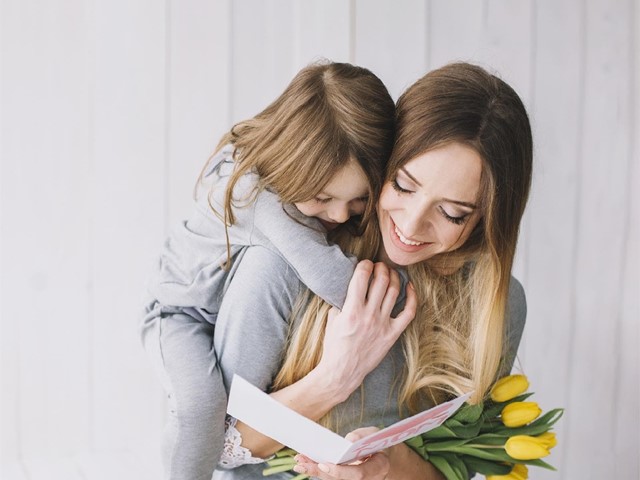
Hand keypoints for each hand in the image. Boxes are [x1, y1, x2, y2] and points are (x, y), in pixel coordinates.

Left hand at [294, 427, 388, 479]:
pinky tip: (305, 462)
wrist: (382, 454)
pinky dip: (317, 469)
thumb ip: (363, 435)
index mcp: (378, 467)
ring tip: (299, 462)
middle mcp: (368, 479)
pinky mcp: (347, 479)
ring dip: (314, 471)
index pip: (358, 474)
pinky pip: (331, 477)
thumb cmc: (377, 442)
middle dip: (320, 472)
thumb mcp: (375, 433)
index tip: (324, 464)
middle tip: (302, 463)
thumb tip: (349, 440)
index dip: (340, 471)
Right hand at [313, 260, 416, 397]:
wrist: (342, 371)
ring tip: (390, 272)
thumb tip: (350, 289)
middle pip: (381, 280)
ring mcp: (382, 324)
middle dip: (381, 267)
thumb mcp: (332, 319)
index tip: (365, 263)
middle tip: (379, 265)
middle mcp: (369, 315)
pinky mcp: (392, 334)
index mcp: (351, 310)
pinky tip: (409, 287)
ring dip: (393, 277)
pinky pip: (408, 312)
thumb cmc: (334, 346)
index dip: (365, 265)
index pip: (361, 277)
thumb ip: (341, 302)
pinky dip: (411, 297)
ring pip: (394, 292)